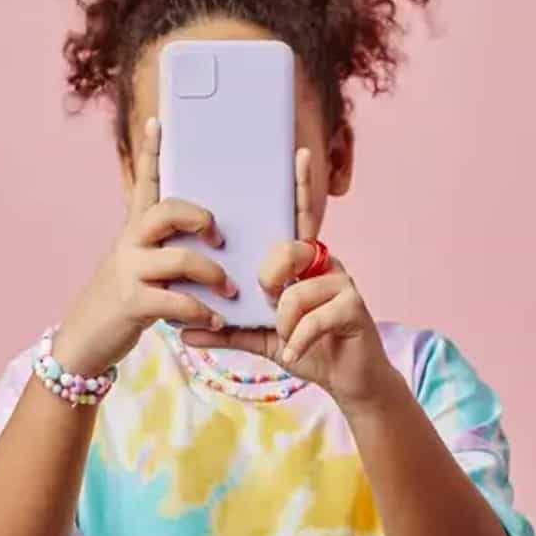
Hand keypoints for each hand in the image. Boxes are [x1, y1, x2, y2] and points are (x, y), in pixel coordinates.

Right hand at [54, 118, 237, 374]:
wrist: (88, 337)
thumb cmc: (129, 298)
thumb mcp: (143, 265)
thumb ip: (169, 247)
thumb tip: (215, 236)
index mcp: (135, 228)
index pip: (144, 182)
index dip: (151, 152)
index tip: (158, 121)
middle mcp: (130, 241)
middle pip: (168, 210)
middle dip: (202, 219)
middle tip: (220, 238)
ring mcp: (130, 270)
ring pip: (181, 258)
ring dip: (214, 274)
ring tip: (229, 290)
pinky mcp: (134, 301)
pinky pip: (179, 299)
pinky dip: (203, 310)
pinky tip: (216, 319)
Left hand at [181, 148, 396, 409]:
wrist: (350, 382)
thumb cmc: (309, 350)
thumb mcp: (261, 339)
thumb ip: (226, 329)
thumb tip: (181, 331)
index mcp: (303, 263)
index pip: (299, 219)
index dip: (299, 186)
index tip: (297, 153)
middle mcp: (325, 263)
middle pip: (287, 250)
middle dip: (270, 280)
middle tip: (270, 304)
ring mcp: (343, 282)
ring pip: (295, 291)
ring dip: (284, 323)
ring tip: (289, 339)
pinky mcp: (354, 306)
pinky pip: (313, 318)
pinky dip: (298, 341)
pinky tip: (298, 353)